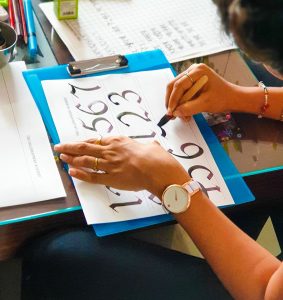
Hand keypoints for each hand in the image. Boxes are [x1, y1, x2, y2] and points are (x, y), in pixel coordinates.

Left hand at [54, 136, 189, 198]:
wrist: (157, 169)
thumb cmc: (156, 157)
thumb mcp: (151, 145)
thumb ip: (148, 145)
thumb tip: (153, 145)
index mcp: (119, 141)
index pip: (96, 141)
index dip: (84, 142)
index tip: (76, 143)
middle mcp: (110, 151)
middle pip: (85, 148)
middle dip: (70, 147)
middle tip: (59, 146)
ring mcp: (109, 164)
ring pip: (85, 160)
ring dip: (71, 159)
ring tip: (62, 157)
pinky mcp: (111, 178)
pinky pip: (92, 176)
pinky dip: (81, 174)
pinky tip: (72, 172)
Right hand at [165, 63, 238, 117]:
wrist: (233, 98)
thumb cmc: (223, 98)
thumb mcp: (206, 104)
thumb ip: (189, 108)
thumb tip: (175, 112)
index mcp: (198, 71)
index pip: (179, 85)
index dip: (173, 99)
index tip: (171, 112)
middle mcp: (193, 70)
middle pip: (174, 86)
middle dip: (172, 101)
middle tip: (172, 115)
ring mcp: (192, 75)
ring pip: (176, 90)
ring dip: (177, 104)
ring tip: (182, 116)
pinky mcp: (192, 82)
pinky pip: (181, 92)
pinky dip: (181, 103)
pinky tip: (185, 112)